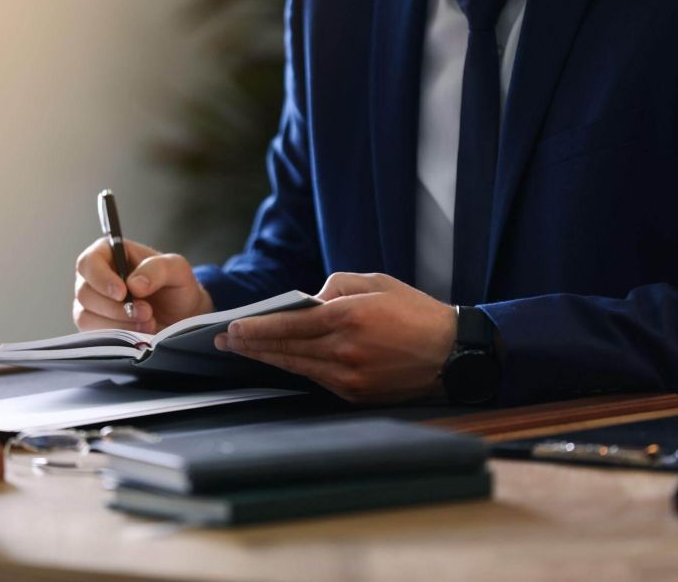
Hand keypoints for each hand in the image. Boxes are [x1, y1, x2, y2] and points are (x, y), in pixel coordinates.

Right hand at [74, 237, 213, 332]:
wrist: (181, 318)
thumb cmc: (175, 288)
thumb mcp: (176, 270)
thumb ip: (157, 269)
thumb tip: (133, 283)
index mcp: (109, 253)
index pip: (88, 262)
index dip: (101, 278)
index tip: (122, 293)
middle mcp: (94, 278)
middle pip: (85, 292)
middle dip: (117, 307)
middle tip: (146, 312)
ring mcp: (92, 304)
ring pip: (86, 316)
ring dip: (118, 324)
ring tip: (148, 323)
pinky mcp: (94, 327)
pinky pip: (92, 335)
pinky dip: (116, 337)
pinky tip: (137, 334)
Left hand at [214, 273, 456, 403]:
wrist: (454, 353)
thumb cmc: (414, 311)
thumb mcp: (376, 282)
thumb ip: (336, 287)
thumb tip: (306, 303)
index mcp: (350, 317)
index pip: (290, 325)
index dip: (257, 328)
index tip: (233, 327)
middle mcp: (346, 350)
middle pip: (286, 349)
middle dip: (251, 344)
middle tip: (224, 341)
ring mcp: (350, 376)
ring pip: (296, 367)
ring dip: (266, 359)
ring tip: (242, 351)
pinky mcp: (355, 394)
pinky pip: (316, 379)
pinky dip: (295, 368)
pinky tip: (278, 361)